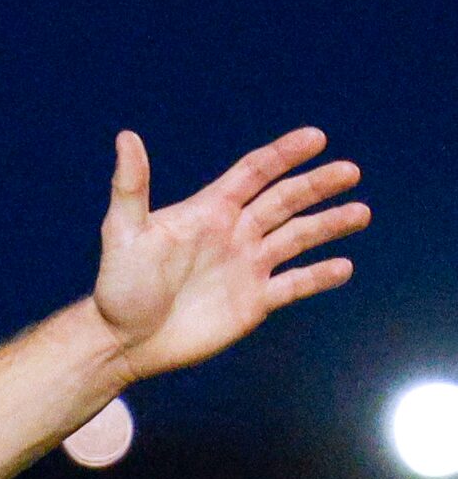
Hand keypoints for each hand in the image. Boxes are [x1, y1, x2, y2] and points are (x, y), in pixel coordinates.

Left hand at [90, 126, 366, 381]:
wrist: (122, 342)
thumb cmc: (118, 287)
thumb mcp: (124, 233)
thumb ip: (131, 186)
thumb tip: (126, 137)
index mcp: (209, 212)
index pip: (254, 173)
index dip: (283, 154)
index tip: (316, 138)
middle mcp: (234, 234)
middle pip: (285, 200)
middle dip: (317, 185)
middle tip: (350, 171)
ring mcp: (247, 267)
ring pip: (298, 238)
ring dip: (329, 224)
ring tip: (360, 213)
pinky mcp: (254, 301)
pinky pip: (295, 284)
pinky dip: (319, 276)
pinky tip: (343, 267)